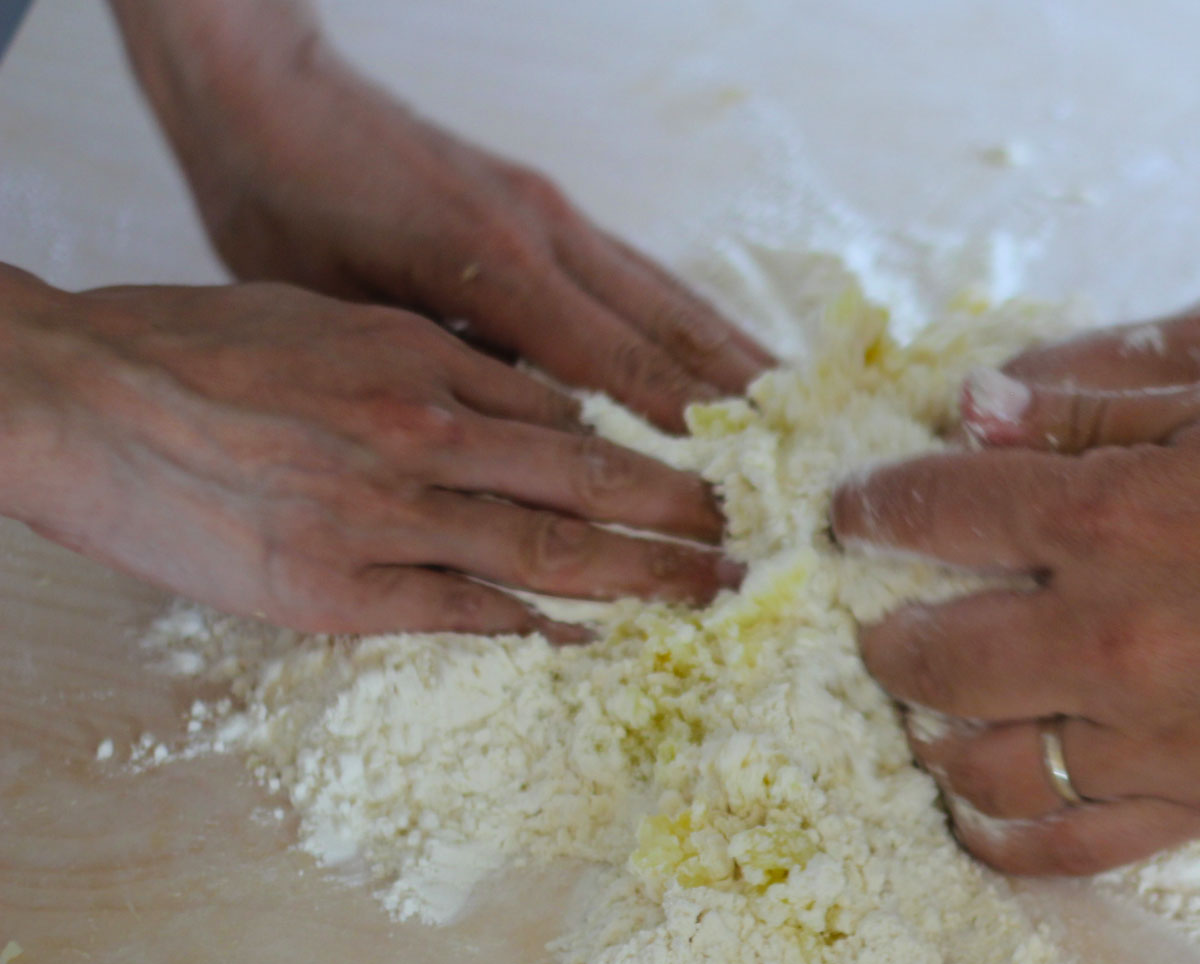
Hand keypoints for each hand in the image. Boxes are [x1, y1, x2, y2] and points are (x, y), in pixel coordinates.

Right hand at [0, 267, 740, 636]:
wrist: (76, 401)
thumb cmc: (201, 351)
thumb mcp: (338, 324)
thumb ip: (443, 369)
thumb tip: (539, 413)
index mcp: (425, 367)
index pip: (575, 419)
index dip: (657, 452)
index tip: (717, 474)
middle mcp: (422, 439)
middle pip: (587, 485)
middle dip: (682, 520)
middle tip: (751, 547)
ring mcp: (383, 522)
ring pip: (545, 555)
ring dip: (642, 581)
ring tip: (711, 600)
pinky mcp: (336, 594)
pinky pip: (461, 618)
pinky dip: (537, 633)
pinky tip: (594, 646)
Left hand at [127, 10, 771, 429]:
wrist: (268, 95)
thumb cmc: (283, 212)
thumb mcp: (346, 317)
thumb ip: (447, 376)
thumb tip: (533, 448)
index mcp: (493, 267)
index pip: (618, 370)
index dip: (683, 436)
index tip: (732, 494)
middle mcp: (545, 234)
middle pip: (669, 331)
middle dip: (738, 406)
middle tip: (792, 467)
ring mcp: (556, 214)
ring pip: (669, 297)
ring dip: (734, 359)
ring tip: (791, 418)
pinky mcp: (551, 204)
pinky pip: (644, 274)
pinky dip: (696, 320)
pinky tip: (725, 353)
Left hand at [832, 371, 1199, 873]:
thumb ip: (1092, 405)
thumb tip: (974, 406)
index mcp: (1105, 522)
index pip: (937, 513)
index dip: (874, 507)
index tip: (851, 513)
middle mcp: (1103, 639)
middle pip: (932, 656)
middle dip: (880, 640)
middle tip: (872, 630)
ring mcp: (1143, 736)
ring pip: (983, 764)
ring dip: (929, 739)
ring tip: (921, 717)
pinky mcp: (1191, 803)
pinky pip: (1069, 846)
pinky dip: (1003, 841)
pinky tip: (971, 821)